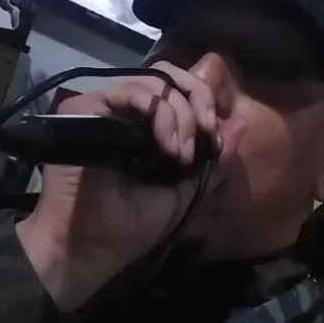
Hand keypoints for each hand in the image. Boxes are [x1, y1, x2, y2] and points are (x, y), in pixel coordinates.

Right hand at [16, 59, 245, 312]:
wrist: (94, 247)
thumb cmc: (134, 225)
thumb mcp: (188, 190)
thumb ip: (215, 157)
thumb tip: (241, 122)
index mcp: (145, 124)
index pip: (177, 88)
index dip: (202, 102)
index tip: (215, 137)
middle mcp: (123, 111)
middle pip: (167, 75)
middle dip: (197, 99)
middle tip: (205, 133)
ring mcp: (102, 107)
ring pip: (152, 81)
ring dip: (179, 113)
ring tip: (181, 152)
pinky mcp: (82, 109)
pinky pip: (126, 90)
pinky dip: (156, 110)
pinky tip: (166, 143)